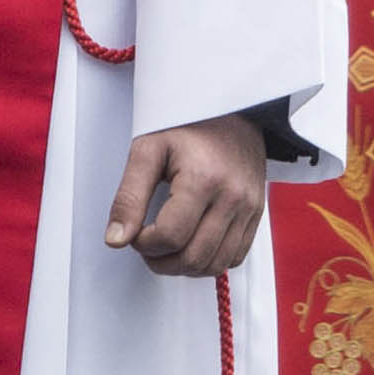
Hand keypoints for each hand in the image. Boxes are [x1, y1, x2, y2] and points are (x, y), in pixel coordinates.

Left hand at [104, 118, 266, 278]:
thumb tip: (116, 239)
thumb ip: (129, 197)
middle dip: (161, 260)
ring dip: (184, 266)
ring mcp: (249, 207)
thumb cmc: (187, 124)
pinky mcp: (257, 213)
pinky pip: (235, 257)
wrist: (231, 108)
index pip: (170, 236)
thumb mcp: (147, 150)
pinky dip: (210, 261)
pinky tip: (191, 245)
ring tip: (166, 247)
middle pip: (193, 257)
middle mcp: (233, 197)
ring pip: (215, 264)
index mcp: (203, 178)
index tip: (136, 231)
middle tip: (146, 243)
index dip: (144, 243)